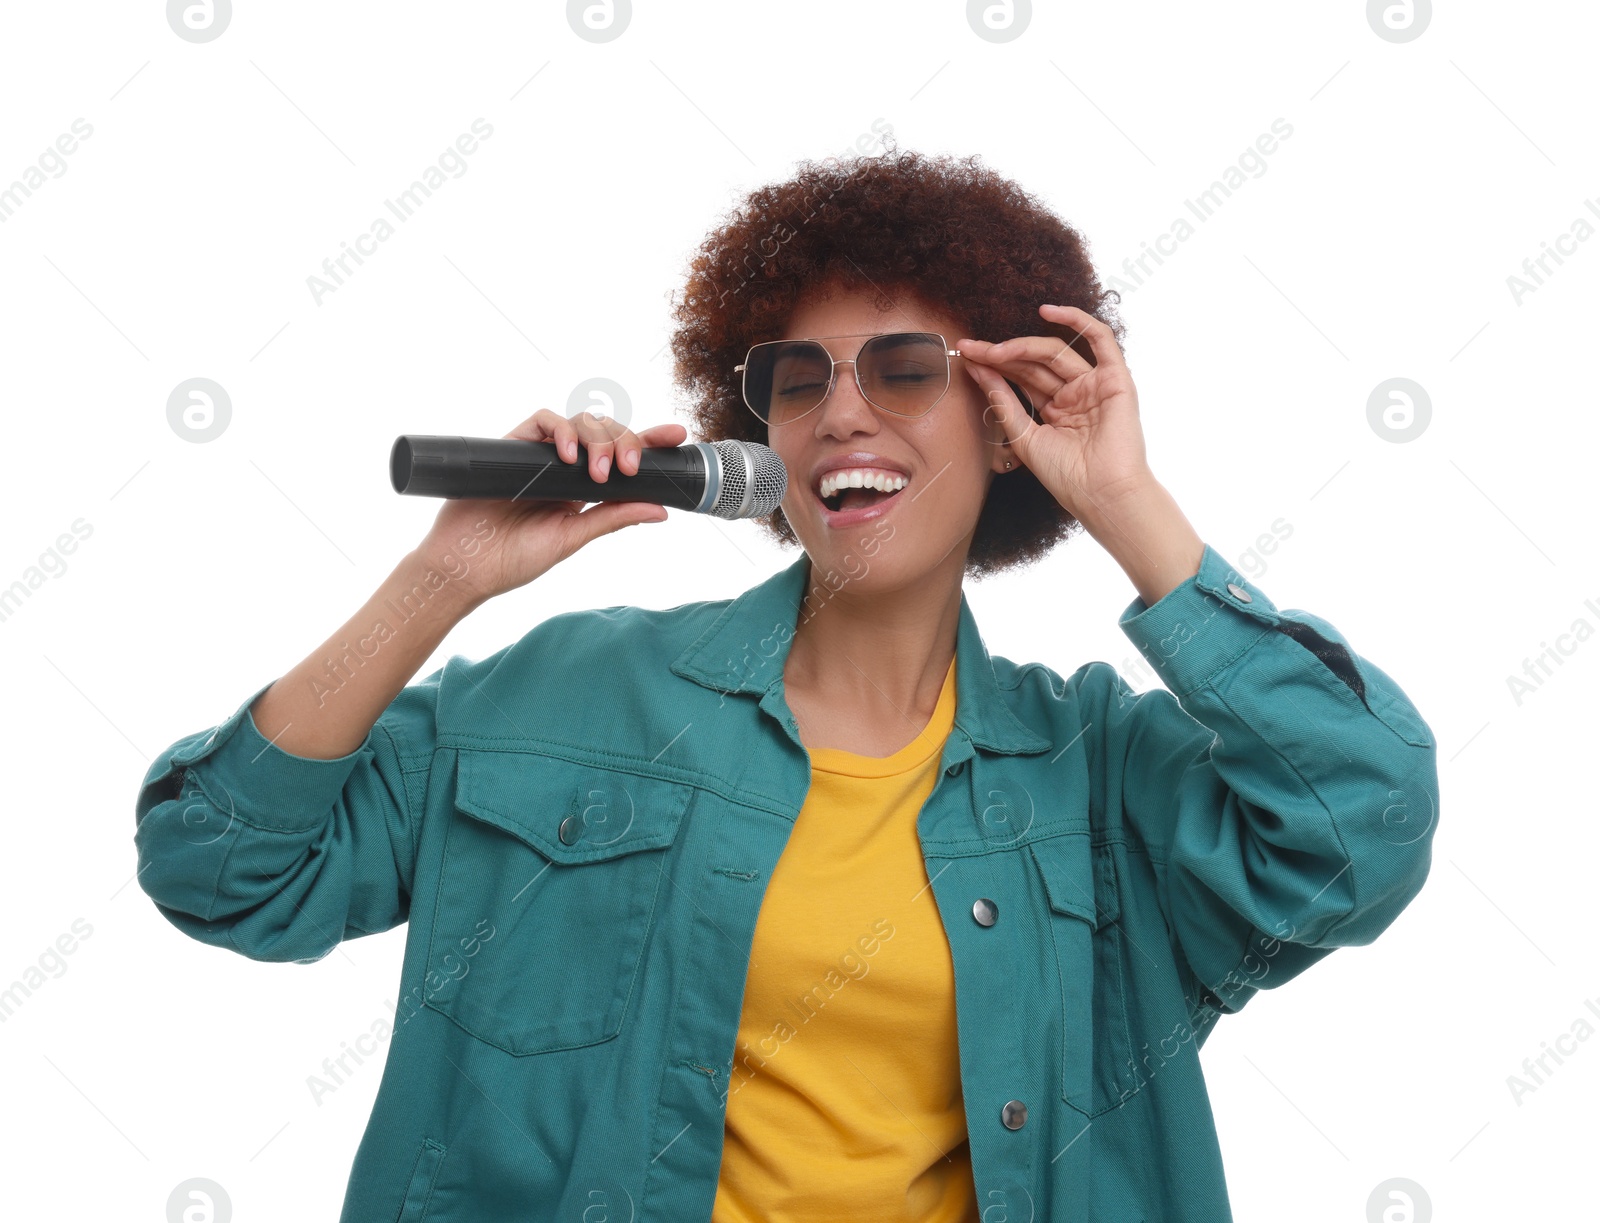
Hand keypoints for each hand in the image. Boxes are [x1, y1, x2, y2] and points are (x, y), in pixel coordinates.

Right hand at [414, 409, 688, 605]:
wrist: (465, 566)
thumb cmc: (513, 558)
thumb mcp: (573, 538)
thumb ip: (613, 518)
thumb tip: (661, 509)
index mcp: (584, 489)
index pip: (622, 456)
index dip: (650, 441)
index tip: (678, 436)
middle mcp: (564, 467)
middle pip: (606, 434)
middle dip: (625, 443)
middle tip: (629, 469)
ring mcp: (539, 454)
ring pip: (579, 422)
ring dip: (597, 439)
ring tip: (600, 471)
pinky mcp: (513, 445)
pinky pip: (542, 419)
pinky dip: (560, 429)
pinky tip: (567, 452)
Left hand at [957, 305, 1150, 525]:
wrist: (1101, 494)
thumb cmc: (1067, 477)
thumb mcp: (1025, 438)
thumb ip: (1004, 403)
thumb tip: (979, 371)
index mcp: (1056, 410)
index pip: (1021, 378)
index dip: (993, 366)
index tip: (965, 357)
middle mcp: (1075, 394)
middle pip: (1034, 363)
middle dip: (1001, 354)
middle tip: (971, 348)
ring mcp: (1095, 384)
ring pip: (1056, 352)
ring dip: (1022, 346)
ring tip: (993, 349)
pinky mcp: (1116, 378)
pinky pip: (1100, 339)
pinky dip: (1078, 320)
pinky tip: (1048, 311)